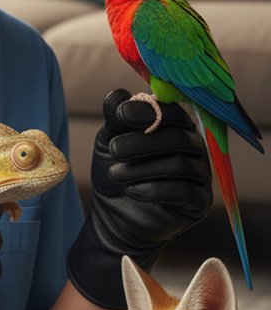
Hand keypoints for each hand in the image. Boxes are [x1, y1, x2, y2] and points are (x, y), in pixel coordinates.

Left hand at [66, 89, 211, 309]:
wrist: (114, 215)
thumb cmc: (116, 170)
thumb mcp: (109, 140)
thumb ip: (116, 117)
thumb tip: (120, 94)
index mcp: (176, 127)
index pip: (174, 111)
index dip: (149, 111)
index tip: (121, 116)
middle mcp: (194, 148)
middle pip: (179, 137)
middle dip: (141, 142)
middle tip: (113, 150)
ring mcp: (201, 176)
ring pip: (181, 165)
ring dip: (142, 168)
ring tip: (115, 174)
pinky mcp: (200, 202)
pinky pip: (186, 192)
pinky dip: (154, 189)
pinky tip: (131, 191)